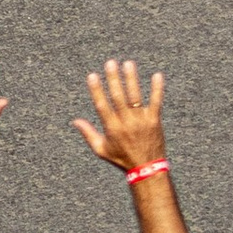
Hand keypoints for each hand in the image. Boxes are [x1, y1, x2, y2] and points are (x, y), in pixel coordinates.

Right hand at [74, 57, 165, 177]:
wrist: (147, 169)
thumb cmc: (122, 159)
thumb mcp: (101, 150)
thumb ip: (88, 134)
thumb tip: (75, 121)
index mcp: (112, 128)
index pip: (102, 105)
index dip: (96, 90)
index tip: (92, 75)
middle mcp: (126, 123)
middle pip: (118, 97)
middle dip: (114, 79)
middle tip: (110, 63)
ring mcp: (141, 120)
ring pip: (135, 96)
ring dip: (132, 79)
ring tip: (128, 63)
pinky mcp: (154, 120)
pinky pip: (156, 102)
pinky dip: (157, 89)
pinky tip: (157, 75)